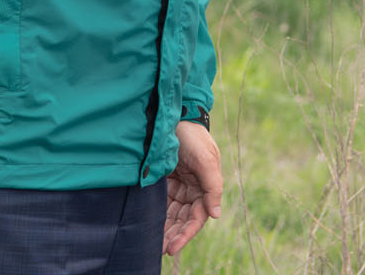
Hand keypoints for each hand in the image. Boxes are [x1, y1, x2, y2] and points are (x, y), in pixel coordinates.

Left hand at [164, 119, 221, 255]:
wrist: (172, 115)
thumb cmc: (192, 136)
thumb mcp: (205, 159)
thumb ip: (212, 187)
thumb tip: (216, 215)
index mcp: (206, 187)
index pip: (197, 217)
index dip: (186, 234)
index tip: (172, 247)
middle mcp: (193, 190)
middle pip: (183, 219)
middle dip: (173, 235)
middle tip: (160, 250)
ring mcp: (178, 186)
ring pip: (172, 214)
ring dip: (164, 229)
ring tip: (152, 244)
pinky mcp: (163, 180)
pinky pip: (161, 203)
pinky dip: (156, 215)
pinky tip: (148, 227)